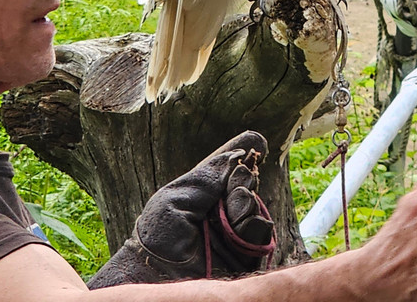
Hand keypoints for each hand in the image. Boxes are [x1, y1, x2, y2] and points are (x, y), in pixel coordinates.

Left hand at [88, 130, 273, 287]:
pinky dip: (255, 225)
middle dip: (245, 179)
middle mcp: (219, 214)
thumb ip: (207, 177)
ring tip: (238, 201)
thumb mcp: (175, 197)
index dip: (241, 157)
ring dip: (248, 202)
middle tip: (240, 177)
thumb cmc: (157, 236)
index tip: (255, 141)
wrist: (155, 275)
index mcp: (202, 197)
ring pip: (255, 210)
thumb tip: (236, 155)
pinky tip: (243, 222)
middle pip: (245, 187)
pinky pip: (261, 236)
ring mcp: (232, 236)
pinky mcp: (244, 258)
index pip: (227, 172)